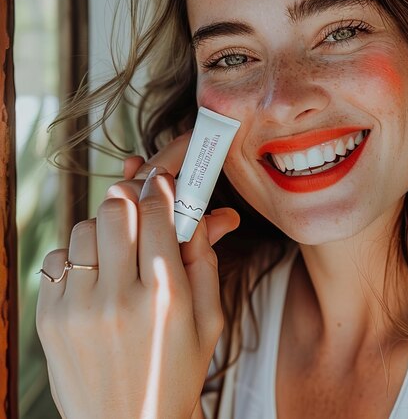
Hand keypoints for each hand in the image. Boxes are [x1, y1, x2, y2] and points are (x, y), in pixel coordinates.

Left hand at [36, 133, 239, 418]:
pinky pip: (58, 257)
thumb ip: (206, 258)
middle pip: (114, 206)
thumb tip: (218, 214)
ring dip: (104, 226)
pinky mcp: (50, 319)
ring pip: (84, 227)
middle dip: (131, 195)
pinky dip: (78, 254)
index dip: (160, 183)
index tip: (162, 177)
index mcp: (165, 293)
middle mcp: (118, 296)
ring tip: (119, 248)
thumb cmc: (177, 370)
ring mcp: (78, 308)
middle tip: (141, 202)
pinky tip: (96, 275)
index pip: (155, 210)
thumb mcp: (208, 316)